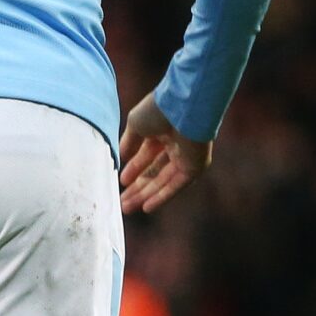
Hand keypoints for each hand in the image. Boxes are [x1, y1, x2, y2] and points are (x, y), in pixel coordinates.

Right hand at [118, 91, 210, 213]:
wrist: (183, 107)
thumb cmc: (158, 110)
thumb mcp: (135, 125)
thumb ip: (129, 143)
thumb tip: (121, 157)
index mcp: (161, 134)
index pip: (146, 157)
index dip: (133, 170)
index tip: (121, 181)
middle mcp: (174, 148)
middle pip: (154, 173)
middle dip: (137, 188)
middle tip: (122, 202)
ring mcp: (185, 159)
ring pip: (162, 182)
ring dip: (145, 196)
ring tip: (127, 208)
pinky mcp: (194, 168)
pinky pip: (175, 186)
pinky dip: (161, 197)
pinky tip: (146, 207)